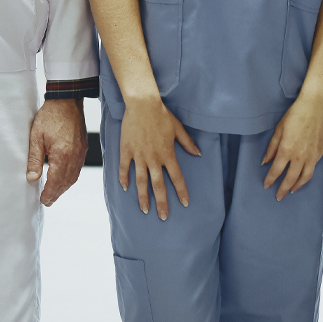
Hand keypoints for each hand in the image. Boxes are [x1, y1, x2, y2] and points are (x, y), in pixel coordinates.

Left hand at [28, 98, 86, 205]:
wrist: (67, 101)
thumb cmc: (50, 116)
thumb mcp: (36, 137)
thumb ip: (34, 159)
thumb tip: (31, 178)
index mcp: (62, 155)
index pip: (55, 181)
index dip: (49, 193)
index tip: (43, 200)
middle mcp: (74, 157)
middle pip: (66, 182)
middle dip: (56, 193)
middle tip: (47, 201)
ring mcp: (81, 153)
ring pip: (73, 177)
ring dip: (64, 187)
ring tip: (54, 193)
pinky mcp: (83, 148)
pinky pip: (77, 168)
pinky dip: (70, 177)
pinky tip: (63, 179)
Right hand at [117, 94, 200, 219]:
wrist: (142, 104)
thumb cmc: (161, 115)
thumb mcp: (178, 128)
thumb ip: (188, 143)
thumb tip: (198, 154)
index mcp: (168, 154)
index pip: (177, 178)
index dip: (181, 192)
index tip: (185, 203)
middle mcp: (154, 158)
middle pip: (158, 186)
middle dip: (162, 203)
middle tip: (163, 217)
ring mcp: (139, 155)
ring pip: (141, 181)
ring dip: (143, 197)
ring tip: (145, 210)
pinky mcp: (126, 150)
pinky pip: (124, 167)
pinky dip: (124, 178)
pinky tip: (125, 188)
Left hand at [262, 92, 322, 198]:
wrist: (316, 106)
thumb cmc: (296, 114)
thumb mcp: (278, 129)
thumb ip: (272, 147)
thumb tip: (265, 161)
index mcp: (287, 149)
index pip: (276, 170)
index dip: (270, 179)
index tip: (266, 185)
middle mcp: (300, 156)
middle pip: (291, 178)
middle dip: (283, 189)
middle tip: (278, 196)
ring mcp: (313, 155)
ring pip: (305, 177)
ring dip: (297, 186)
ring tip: (291, 190)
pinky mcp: (321, 152)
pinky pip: (314, 168)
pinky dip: (307, 176)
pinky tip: (303, 177)